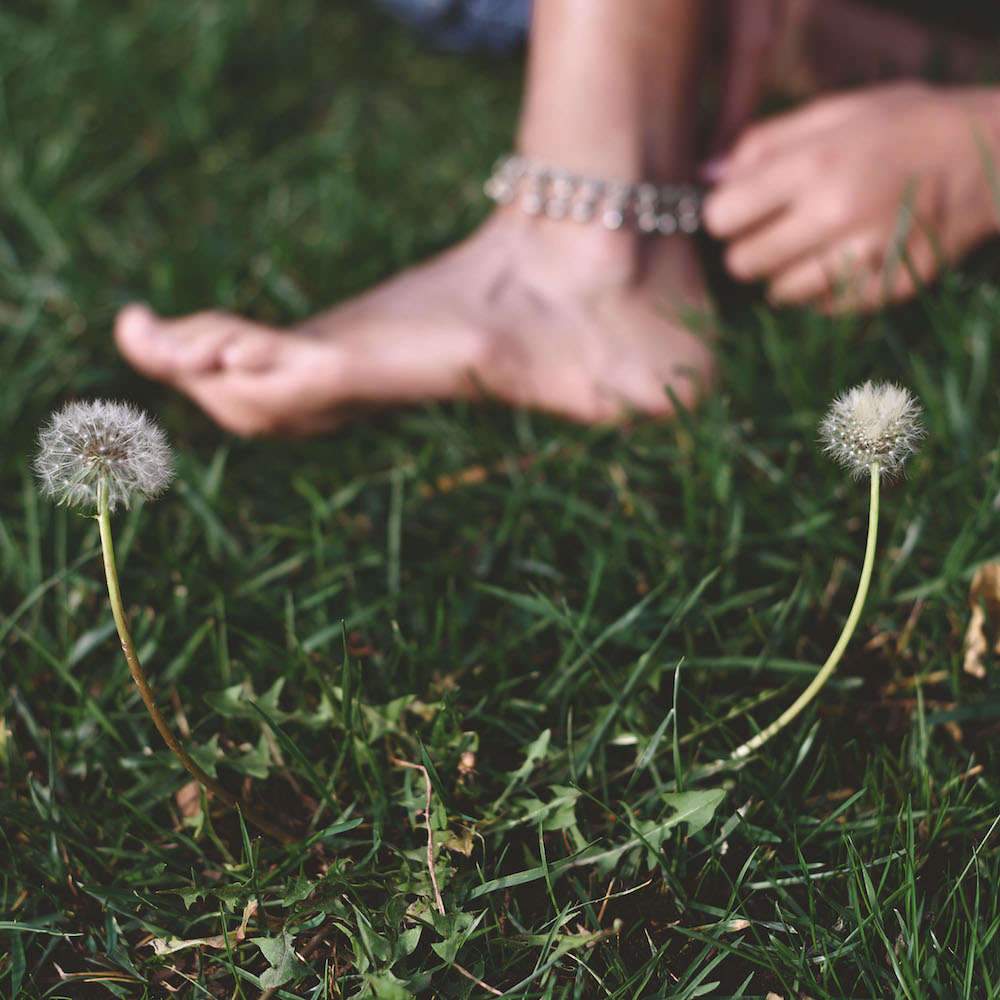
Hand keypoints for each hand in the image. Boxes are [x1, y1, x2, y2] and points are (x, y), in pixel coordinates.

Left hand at [703, 82, 999, 311]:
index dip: (724, 215)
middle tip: (775, 231)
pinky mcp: (886, 288)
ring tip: (815, 244)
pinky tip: (845, 261)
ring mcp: (864, 256)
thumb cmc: (904, 125)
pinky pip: (822, 310)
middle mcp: (836, 213)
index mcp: (815, 164)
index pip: (721, 217)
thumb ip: (764, 142)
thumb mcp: (835, 111)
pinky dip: (824, 292)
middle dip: (748, 249)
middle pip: (742, 263)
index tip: (740, 210)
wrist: (990, 153)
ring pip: (778, 294)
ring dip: (785, 274)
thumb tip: (707, 177)